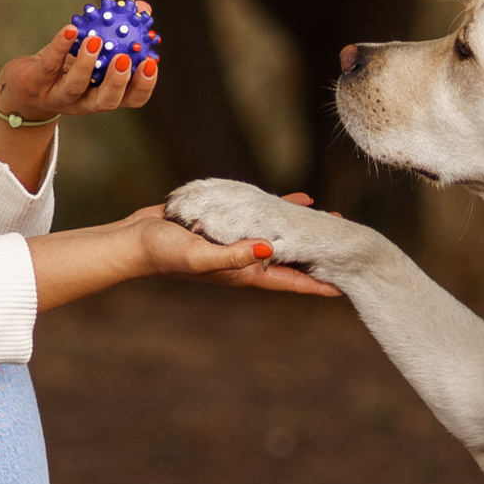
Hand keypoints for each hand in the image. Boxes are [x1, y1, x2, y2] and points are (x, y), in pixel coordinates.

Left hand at [0, 23, 160, 127]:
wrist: (23, 85)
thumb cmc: (66, 65)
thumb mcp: (93, 51)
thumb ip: (119, 31)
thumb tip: (144, 8)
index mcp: (104, 95)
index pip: (131, 99)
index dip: (144, 85)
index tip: (151, 63)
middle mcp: (84, 102)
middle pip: (106, 101)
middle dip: (117, 82)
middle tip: (124, 59)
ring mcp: (59, 96)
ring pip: (75, 86)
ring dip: (86, 64)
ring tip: (95, 40)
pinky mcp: (36, 84)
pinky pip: (49, 65)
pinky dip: (59, 46)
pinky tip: (70, 30)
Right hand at [123, 204, 338, 297]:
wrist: (134, 240)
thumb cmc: (164, 253)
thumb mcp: (200, 255)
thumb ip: (233, 255)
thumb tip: (270, 250)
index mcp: (244, 272)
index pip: (289, 281)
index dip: (317, 284)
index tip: (346, 285)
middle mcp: (245, 259)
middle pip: (292, 260)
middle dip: (319, 255)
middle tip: (349, 244)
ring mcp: (236, 242)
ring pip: (281, 236)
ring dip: (305, 230)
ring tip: (331, 219)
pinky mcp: (226, 223)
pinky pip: (261, 215)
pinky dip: (281, 209)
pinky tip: (299, 199)